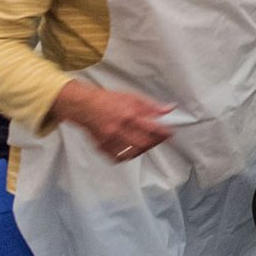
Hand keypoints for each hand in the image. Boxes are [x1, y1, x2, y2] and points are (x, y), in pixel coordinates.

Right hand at [49, 80, 173, 162]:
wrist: (85, 106)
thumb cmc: (108, 100)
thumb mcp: (132, 98)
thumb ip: (151, 106)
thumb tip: (169, 109)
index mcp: (128, 114)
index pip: (151, 128)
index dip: (163, 133)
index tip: (170, 134)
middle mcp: (119, 129)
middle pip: (143, 143)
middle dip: (155, 142)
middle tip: (160, 139)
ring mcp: (109, 140)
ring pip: (131, 153)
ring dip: (142, 150)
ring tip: (147, 144)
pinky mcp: (102, 147)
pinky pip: (117, 158)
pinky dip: (127, 156)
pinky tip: (131, 149)